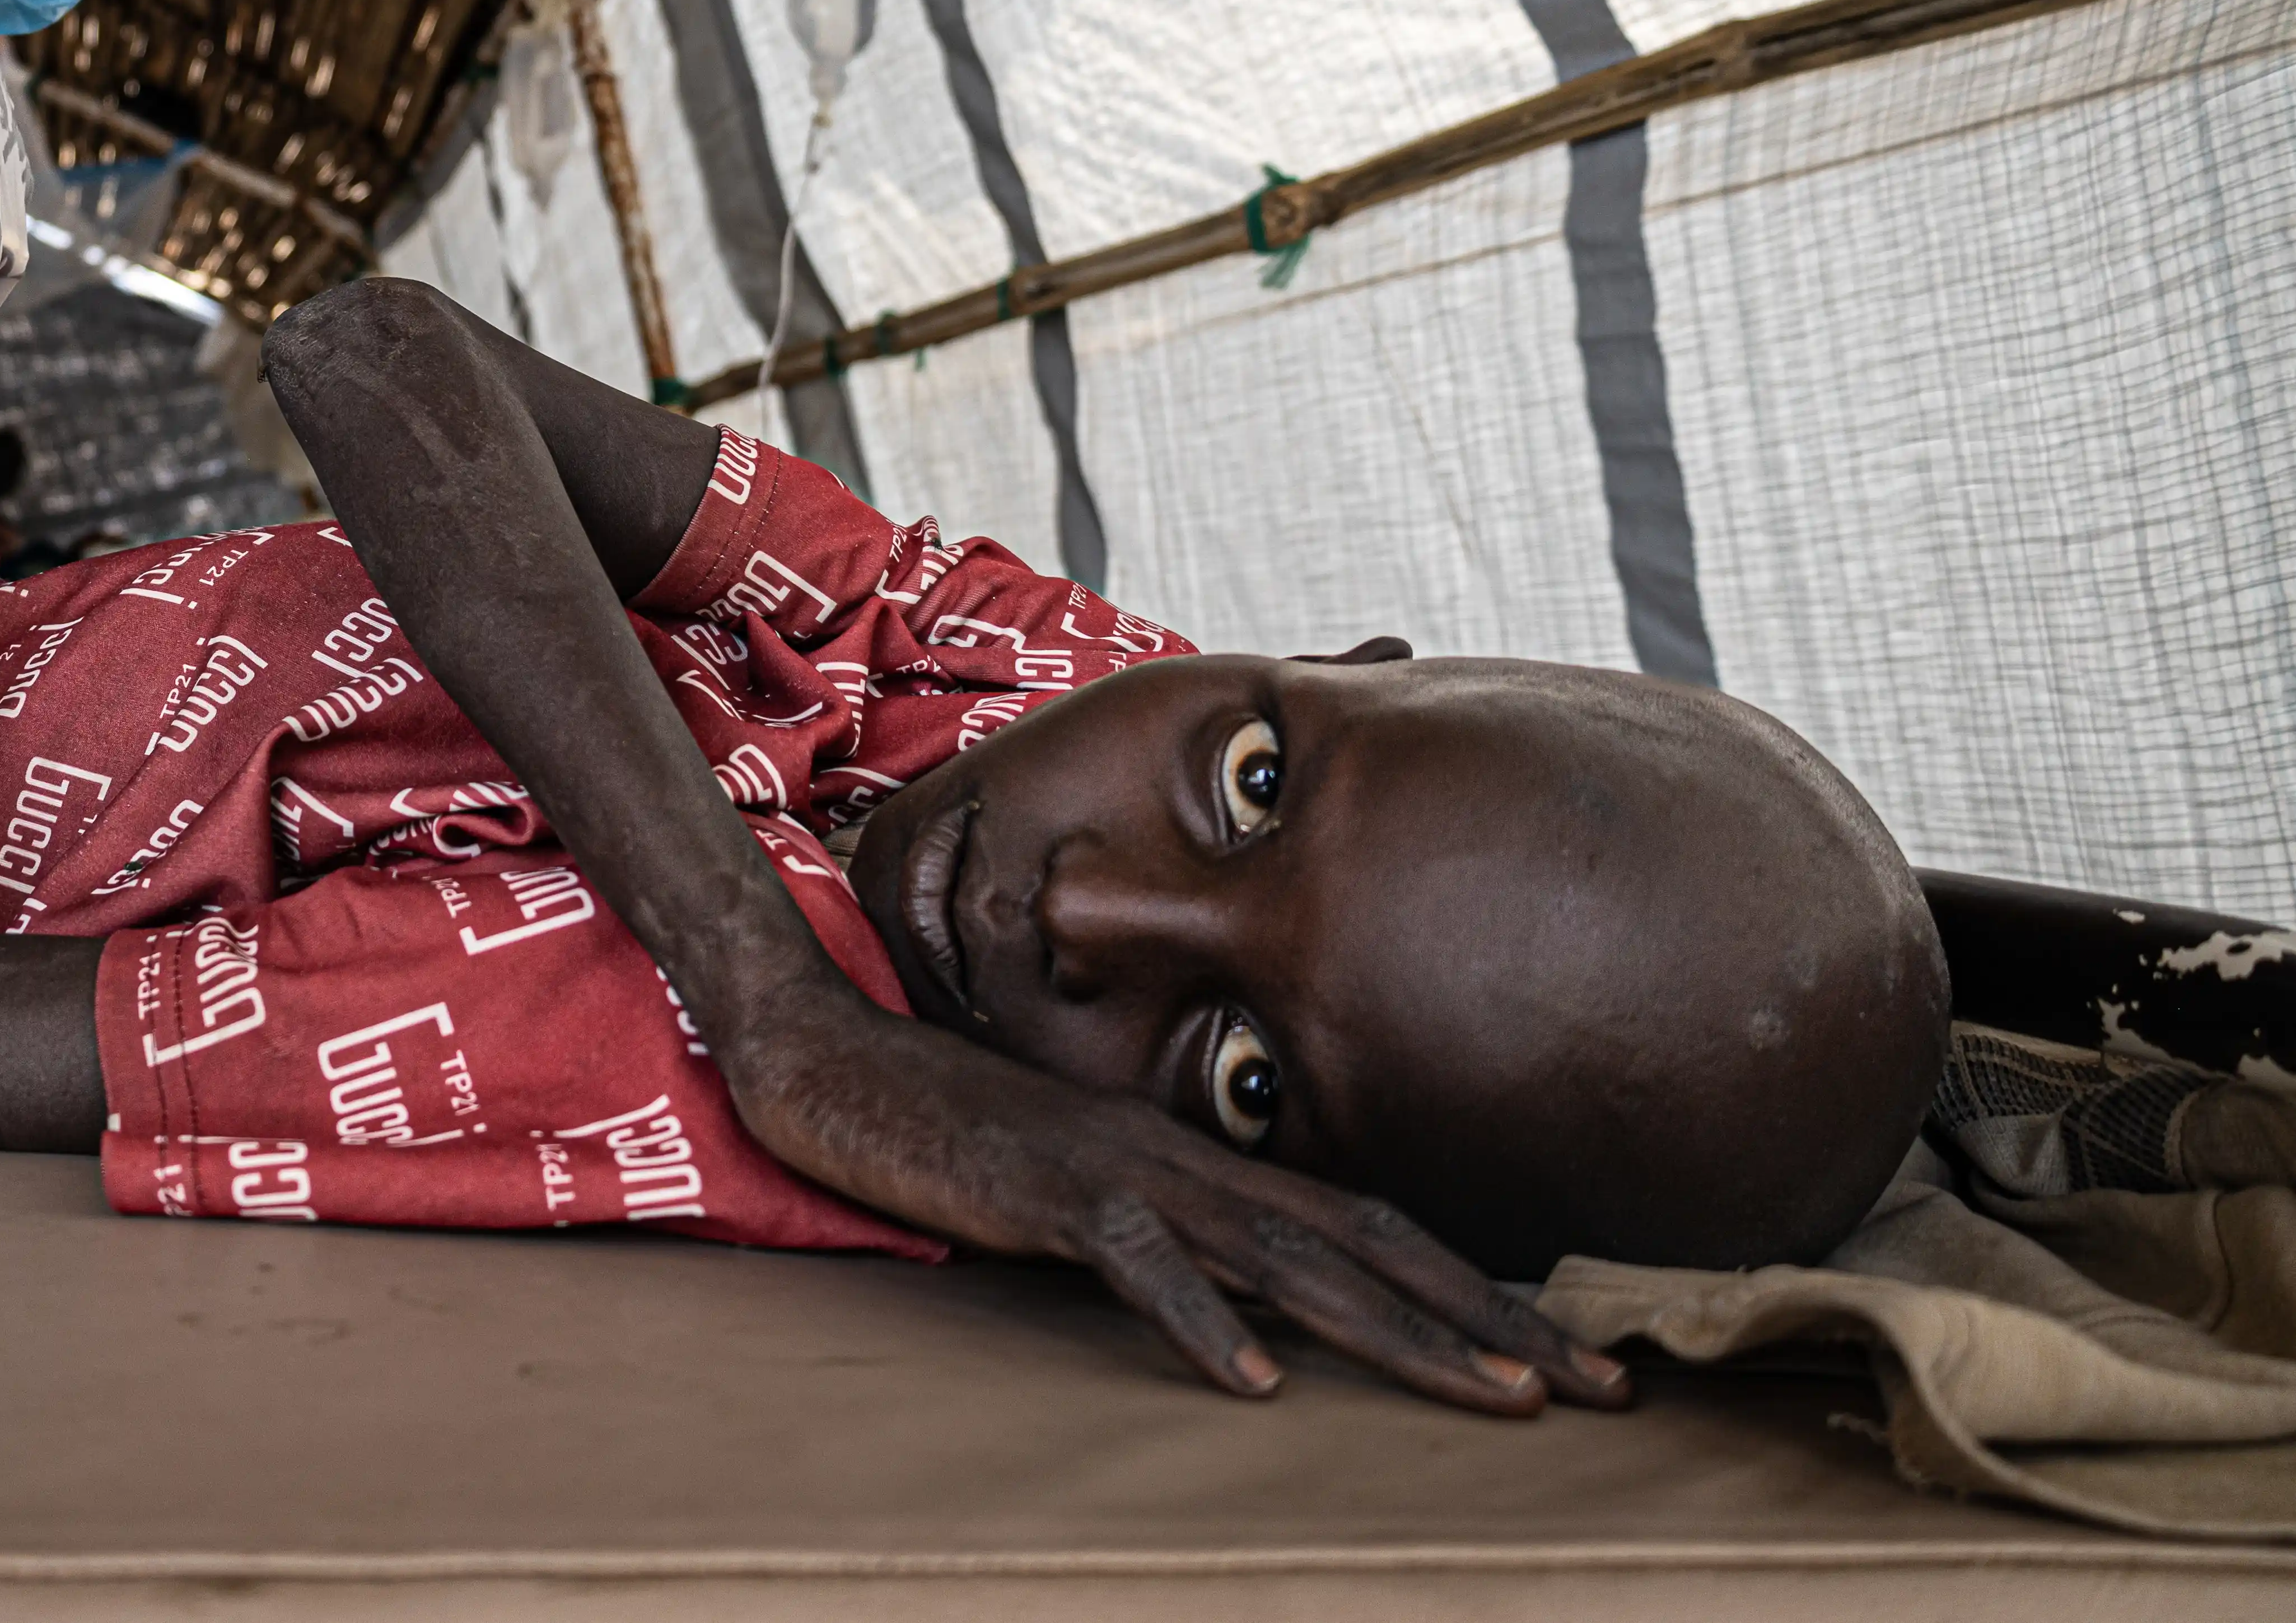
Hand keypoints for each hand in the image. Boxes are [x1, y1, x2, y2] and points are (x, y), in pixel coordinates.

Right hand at [731, 1000, 1631, 1415]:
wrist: (835, 1051)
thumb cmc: (957, 1123)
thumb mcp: (1088, 1175)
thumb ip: (1171, 1219)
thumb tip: (1257, 1299)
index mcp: (1207, 1155)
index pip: (1375, 1221)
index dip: (1479, 1286)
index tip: (1578, 1351)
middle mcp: (1191, 1159)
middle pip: (1370, 1244)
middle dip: (1495, 1320)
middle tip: (1611, 1388)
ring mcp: (1125, 1175)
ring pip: (1290, 1260)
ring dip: (1402, 1332)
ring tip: (1503, 1394)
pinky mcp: (1050, 1197)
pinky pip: (1141, 1265)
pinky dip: (1202, 1322)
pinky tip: (1255, 1381)